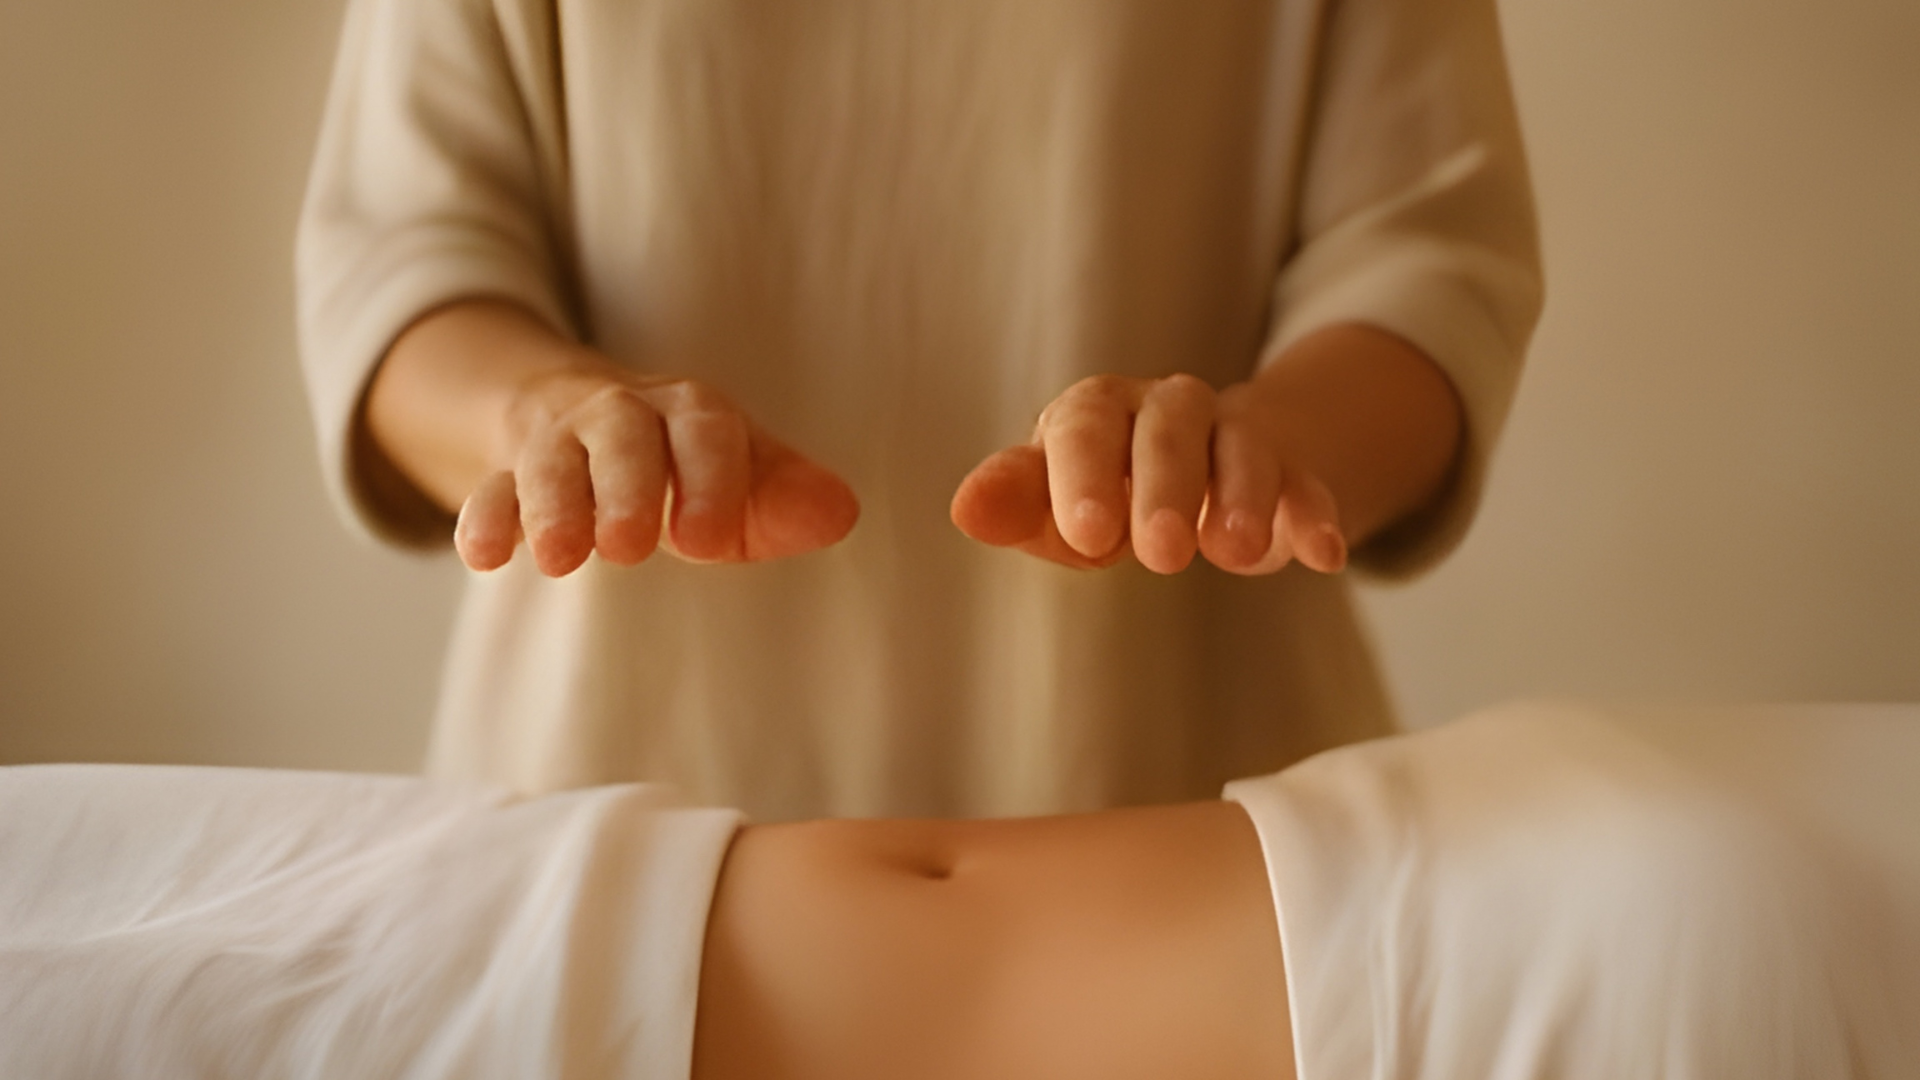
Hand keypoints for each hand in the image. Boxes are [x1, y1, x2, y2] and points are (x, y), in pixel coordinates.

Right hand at [457, 368, 858, 575]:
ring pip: (551, 462)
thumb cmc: (685, 463)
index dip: (710, 482)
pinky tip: (487, 557)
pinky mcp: (509, 474)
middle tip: (629, 549)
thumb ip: (786, 497)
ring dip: (552, 507)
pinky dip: (485, 519)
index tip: (707, 542)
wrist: (584, 414)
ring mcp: (560, 442)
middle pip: (621, 436)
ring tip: (559, 561)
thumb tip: (841, 514)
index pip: (706, 430)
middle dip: (624, 488)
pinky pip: (490, 490)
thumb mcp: (741, 472)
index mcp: (691, 412)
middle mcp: (623, 415)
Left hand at [950, 373, 1346, 575]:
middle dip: (1165, 488)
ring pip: (1244, 448)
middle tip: (1160, 555)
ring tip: (1237, 555)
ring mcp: (1234, 436)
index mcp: (1098, 410)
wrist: (1202, 472)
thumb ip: (1017, 503)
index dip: (1084, 475)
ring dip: (1244, 497)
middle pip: (1168, 431)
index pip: (1084, 426)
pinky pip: (1307, 484)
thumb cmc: (1108, 492)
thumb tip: (966, 509)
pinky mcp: (1290, 471)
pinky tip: (1322, 556)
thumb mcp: (1058, 501)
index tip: (1087, 535)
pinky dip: (1315, 515)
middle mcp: (1168, 410)